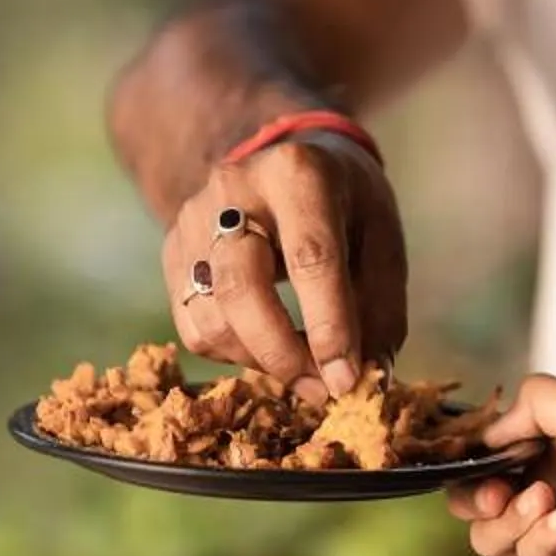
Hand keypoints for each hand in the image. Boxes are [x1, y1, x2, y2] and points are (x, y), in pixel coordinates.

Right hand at [166, 132, 407, 393]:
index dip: (329, 326)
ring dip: (260, 360)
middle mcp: (234, 189)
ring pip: (211, 316)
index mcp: (298, 174)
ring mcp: (192, 218)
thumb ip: (379, 310)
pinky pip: (193, 323)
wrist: (286, 164)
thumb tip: (368, 381)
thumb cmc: (346, 206)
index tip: (346, 379)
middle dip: (282, 354)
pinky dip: (233, 352)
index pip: (311, 257)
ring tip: (304, 369)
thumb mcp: (382, 240)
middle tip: (320, 390)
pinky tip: (268, 346)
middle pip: (241, 288)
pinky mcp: (172, 250)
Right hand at [445, 376, 555, 555]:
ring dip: (510, 516)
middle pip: (476, 495)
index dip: (472, 452)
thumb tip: (490, 431)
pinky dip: (541, 540)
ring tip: (549, 503)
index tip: (466, 453)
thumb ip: (537, 403)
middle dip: (474, 492)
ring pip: (490, 533)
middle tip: (496, 491)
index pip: (493, 447)